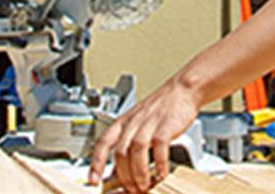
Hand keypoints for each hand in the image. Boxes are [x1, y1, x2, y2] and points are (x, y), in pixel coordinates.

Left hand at [88, 77, 200, 192]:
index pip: (103, 143)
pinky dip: (160, 163)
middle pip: (120, 152)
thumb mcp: (138, 124)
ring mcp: (149, 123)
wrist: (182, 90)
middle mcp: (133, 122)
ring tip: (144, 185)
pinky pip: (159, 147)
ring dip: (139, 173)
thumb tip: (118, 172)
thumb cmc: (160, 108)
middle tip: (131, 189)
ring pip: (136, 150)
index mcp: (123, 122)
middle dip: (124, 176)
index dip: (96, 163)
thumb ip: (128, 145)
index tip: (93, 180)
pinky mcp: (166, 125)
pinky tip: (162, 173)